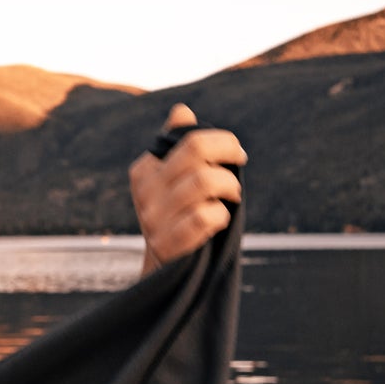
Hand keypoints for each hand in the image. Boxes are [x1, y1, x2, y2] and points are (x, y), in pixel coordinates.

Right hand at [129, 103, 245, 268]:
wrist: (163, 271)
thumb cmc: (176, 218)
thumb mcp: (171, 182)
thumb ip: (176, 147)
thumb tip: (182, 111)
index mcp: (145, 171)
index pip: (189, 138)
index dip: (222, 142)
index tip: (236, 153)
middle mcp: (145, 192)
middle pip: (196, 152)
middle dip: (228, 155)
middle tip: (239, 167)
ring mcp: (153, 219)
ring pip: (204, 182)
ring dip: (229, 188)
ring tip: (232, 197)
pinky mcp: (166, 244)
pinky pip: (205, 217)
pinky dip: (220, 216)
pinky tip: (219, 221)